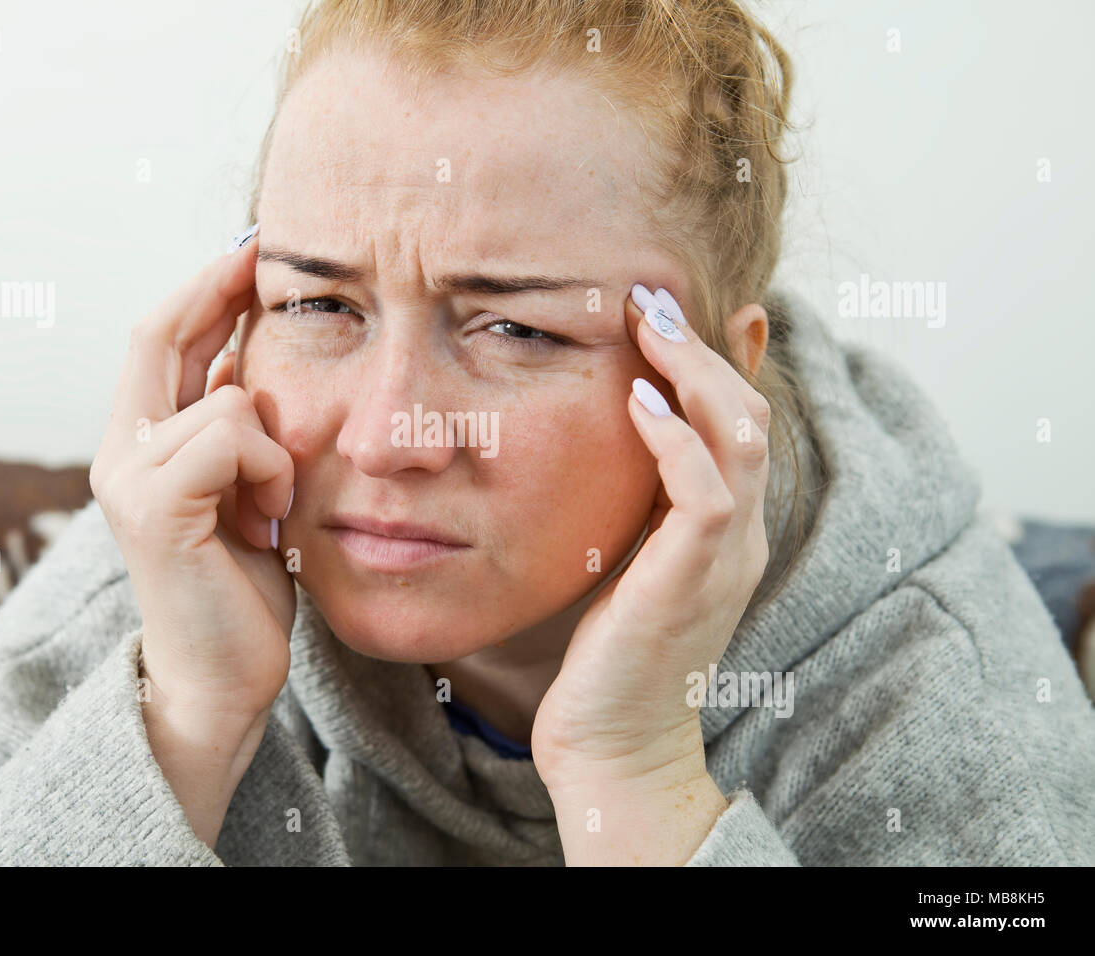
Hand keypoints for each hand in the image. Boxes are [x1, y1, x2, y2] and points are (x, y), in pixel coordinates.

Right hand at [90, 228, 296, 723]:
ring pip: (226, 398)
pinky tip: (270, 518)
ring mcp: (129, 479)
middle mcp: (120, 453)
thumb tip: (243, 355)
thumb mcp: (242, 489)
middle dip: (220, 288)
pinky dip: (271, 469)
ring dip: (276, 444)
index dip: (202, 286)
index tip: (252, 247)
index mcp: (139, 444)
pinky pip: (233, 438)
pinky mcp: (154, 507)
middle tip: (265, 255)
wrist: (223, 677)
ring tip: (275, 504)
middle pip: (161, 334)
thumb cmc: (242, 585)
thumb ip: (229, 429)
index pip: (160, 338)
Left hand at [531, 285, 771, 792]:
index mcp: (727, 525)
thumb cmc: (613, 648)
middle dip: (702, 347)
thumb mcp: (629, 553)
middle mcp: (741, 533)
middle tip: (648, 297)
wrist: (615, 740)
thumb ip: (638, 498)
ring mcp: (725, 556)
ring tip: (648, 324)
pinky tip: (636, 406)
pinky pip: (706, 493)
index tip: (672, 308)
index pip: (740, 421)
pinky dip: (676, 441)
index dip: (717, 358)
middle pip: (749, 413)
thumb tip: (621, 435)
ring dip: (695, 373)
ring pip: (740, 437)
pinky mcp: (693, 579)